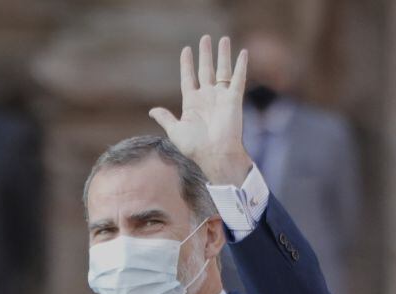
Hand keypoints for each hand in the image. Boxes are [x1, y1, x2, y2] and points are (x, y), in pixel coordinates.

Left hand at [149, 35, 252, 185]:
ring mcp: (221, 97)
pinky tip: (243, 52)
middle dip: (205, 55)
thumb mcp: (175, 131)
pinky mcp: (234, 99)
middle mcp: (207, 97)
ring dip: (223, 55)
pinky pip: (238, 78)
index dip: (187, 65)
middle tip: (205, 38)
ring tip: (222, 39)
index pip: (189, 78)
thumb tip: (152, 111)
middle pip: (205, 70)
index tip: (186, 50)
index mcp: (192, 103)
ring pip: (222, 70)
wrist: (214, 154)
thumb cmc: (194, 147)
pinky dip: (242, 65)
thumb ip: (165, 118)